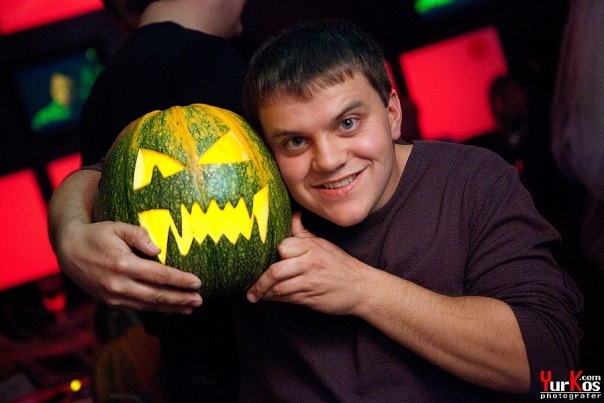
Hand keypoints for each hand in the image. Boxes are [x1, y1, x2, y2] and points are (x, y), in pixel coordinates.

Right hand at [55, 220, 202, 313]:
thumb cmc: (97, 235)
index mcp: (123, 264)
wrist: (68, 251)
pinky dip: (157, 309)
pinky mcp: (112, 302)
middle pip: (157, 295)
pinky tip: (171, 309)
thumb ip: (139, 235)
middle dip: (181, 299)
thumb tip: (158, 250)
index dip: (180, 280)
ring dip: (172, 308)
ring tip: (190, 307)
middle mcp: (119, 284)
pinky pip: (139, 307)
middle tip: (199, 300)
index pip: (159, 275)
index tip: (198, 282)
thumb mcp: (117, 227)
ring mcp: (114, 296)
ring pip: (149, 306)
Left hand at [247, 212, 368, 314]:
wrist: (362, 287)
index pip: (283, 247)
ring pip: (280, 288)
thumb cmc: (340, 265)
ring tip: (254, 296)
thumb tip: (293, 215)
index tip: (259, 260)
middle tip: (249, 288)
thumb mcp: (323, 244)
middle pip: (276, 270)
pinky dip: (275, 300)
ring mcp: (311, 282)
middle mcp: (310, 263)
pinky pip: (288, 299)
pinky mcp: (312, 298)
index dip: (272, 254)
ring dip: (264, 293)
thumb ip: (303, 232)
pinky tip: (268, 300)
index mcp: (312, 247)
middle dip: (260, 282)